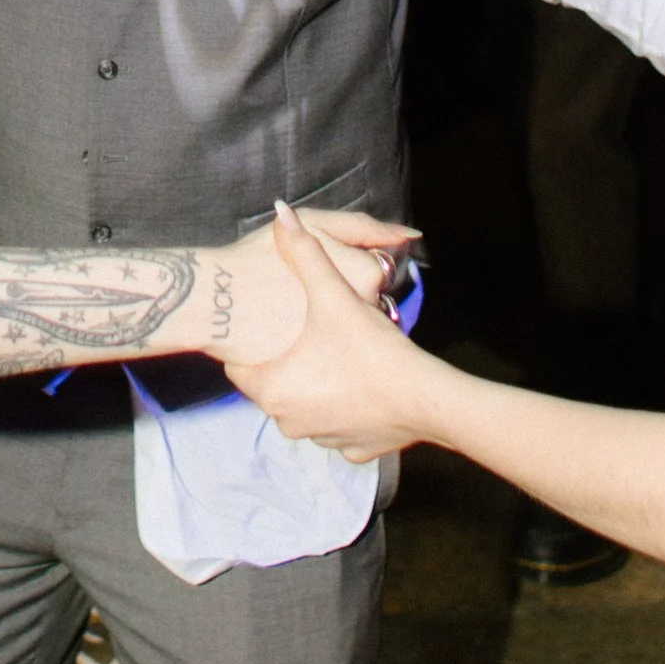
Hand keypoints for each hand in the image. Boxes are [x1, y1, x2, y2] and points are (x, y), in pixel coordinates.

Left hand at [230, 203, 426, 461]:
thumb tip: (281, 213)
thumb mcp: (334, 296)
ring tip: (336, 352)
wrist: (425, 400)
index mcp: (272, 390)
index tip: (271, 324)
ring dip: (315, 381)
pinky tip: (358, 381)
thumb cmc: (372, 349)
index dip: (255, 341)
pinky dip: (342, 403)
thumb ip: (305, 253)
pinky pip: (335, 422)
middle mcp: (288, 422)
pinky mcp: (350, 449)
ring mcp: (320, 440)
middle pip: (274, 382)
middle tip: (310, 332)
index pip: (239, 365)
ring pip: (305, 403)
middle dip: (288, 359)